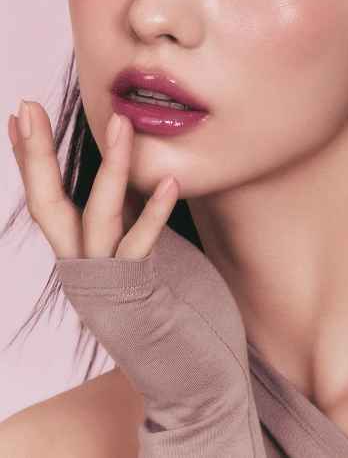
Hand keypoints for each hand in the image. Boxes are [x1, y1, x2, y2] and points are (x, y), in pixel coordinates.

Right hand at [7, 102, 265, 456]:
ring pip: (97, 218)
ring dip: (110, 167)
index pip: (47, 198)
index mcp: (80, 255)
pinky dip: (154, 213)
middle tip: (27, 107)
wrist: (191, 377)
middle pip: (47, 205)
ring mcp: (107, 284)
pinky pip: (142, 248)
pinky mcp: (139, 296)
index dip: (29, 158)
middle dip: (35, 156)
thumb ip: (127, 219)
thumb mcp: (141, 252)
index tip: (19, 116)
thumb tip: (125, 174)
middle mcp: (83, 268)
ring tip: (120, 122)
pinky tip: (168, 181)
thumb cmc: (173, 307)